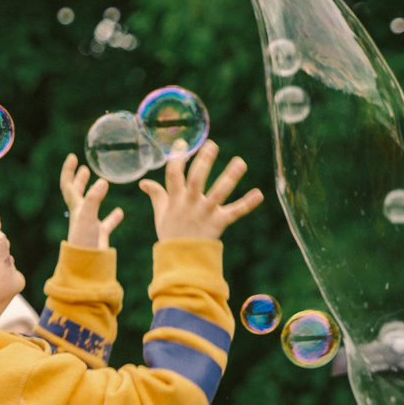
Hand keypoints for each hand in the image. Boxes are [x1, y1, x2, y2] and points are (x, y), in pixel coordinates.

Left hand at [60, 155, 124, 250]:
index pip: (68, 185)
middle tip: (85, 168)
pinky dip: (113, 216)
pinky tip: (120, 211)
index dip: (69, 171)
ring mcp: (90, 224)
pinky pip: (106, 223)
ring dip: (95, 194)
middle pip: (78, 193)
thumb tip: (101, 181)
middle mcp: (81, 214)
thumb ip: (94, 199)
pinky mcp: (99, 234)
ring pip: (92, 206)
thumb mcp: (88, 216)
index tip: (72, 157)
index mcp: (75, 207)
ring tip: (102, 183)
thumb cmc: (83, 240)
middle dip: (80, 179)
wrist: (86, 265)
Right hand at [142, 140, 262, 241]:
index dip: (177, 159)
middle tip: (212, 145)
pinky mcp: (219, 223)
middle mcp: (190, 204)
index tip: (182, 143)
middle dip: (204, 161)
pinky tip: (259, 194)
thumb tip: (144, 182)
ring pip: (219, 192)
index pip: (173, 175)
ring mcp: (205, 213)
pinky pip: (235, 212)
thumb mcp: (161, 214)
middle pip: (197, 179)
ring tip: (241, 162)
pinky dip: (247, 204)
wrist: (182, 260)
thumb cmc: (171, 234)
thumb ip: (156, 195)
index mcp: (175, 200)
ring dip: (230, 177)